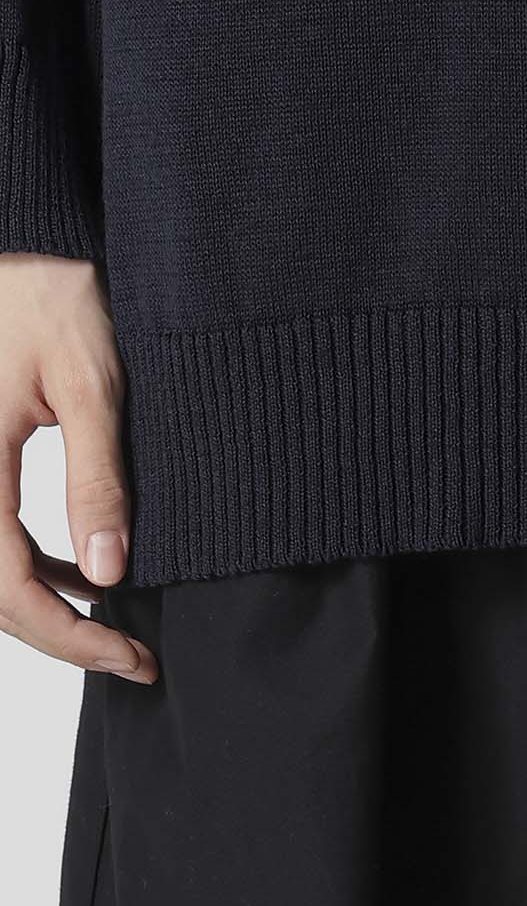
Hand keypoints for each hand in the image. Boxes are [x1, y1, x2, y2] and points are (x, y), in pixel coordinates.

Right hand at [0, 252, 155, 680]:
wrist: (24, 248)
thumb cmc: (53, 297)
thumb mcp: (89, 384)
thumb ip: (98, 479)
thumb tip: (111, 574)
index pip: (5, 586)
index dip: (66, 636)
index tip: (129, 656)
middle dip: (60, 636)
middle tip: (134, 657)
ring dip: (44, 606)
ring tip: (117, 624)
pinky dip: (32, 566)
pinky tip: (83, 570)